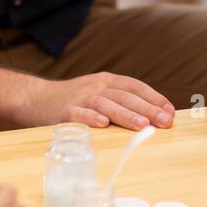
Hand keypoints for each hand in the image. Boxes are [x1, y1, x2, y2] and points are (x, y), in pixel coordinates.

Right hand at [48, 74, 175, 130]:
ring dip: (126, 114)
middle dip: (147, 109)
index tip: (170, 111)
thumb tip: (152, 116)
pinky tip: (103, 124)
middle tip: (164, 121)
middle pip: (125, 96)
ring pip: (106, 105)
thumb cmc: (75, 100)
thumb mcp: (99, 93)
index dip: (154, 98)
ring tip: (142, 125)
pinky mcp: (64, 112)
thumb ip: (121, 101)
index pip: (135, 87)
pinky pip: (79, 114)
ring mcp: (80, 98)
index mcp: (107, 81)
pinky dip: (91, 118)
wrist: (37, 98)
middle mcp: (96, 87)